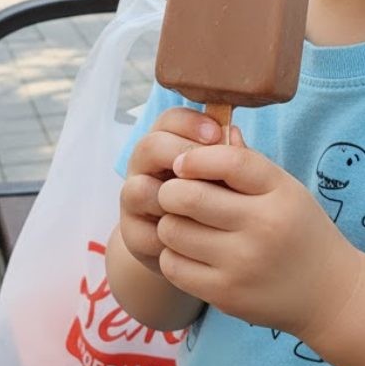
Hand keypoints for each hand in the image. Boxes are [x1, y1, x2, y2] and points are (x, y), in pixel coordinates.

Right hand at [118, 108, 222, 274]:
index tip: (216, 134)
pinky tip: (196, 237)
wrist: (190, 246)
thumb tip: (233, 135)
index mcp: (165, 143)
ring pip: (139, 189)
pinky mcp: (131, 235)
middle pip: (150, 146)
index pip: (169, 119)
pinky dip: (171, 235)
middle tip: (210, 169)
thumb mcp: (222, 174)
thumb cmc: (212, 198)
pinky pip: (146, 231)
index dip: (190, 122)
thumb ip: (227, 154)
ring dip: (173, 198)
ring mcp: (132, 200)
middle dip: (182, 153)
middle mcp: (143, 167)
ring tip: (205, 208)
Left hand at [156, 131, 362, 345]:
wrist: (329, 293)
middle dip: (171, 190)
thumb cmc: (299, 229)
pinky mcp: (226, 294)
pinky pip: (173, 265)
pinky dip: (172, 254)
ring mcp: (243, 264)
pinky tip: (188, 251)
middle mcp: (263, 227)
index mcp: (280, 193)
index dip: (195, 157)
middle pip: (187, 196)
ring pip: (172, 230)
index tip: (182, 162)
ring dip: (169, 222)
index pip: (228, 161)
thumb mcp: (285, 188)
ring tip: (182, 222)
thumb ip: (246, 161)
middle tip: (175, 193)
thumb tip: (212, 128)